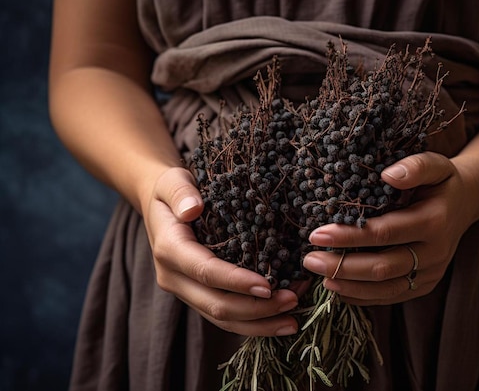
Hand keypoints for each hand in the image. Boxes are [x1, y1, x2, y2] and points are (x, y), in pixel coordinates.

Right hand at [141, 167, 299, 335]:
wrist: (160, 205)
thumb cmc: (172, 189)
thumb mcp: (172, 181)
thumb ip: (180, 192)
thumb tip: (192, 208)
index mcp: (169, 249)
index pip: (205, 272)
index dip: (236, 282)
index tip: (268, 286)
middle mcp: (173, 277)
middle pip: (216, 305)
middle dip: (256, 309)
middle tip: (293, 300)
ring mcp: (184, 291)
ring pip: (221, 319)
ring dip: (258, 323)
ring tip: (292, 319)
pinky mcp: (197, 296)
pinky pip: (224, 317)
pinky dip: (253, 322)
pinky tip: (280, 319)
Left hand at [302, 152, 476, 305]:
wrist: (466, 204)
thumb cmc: (441, 182)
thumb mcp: (435, 165)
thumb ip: (415, 167)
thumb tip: (387, 175)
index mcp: (433, 221)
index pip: (384, 233)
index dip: (348, 236)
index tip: (316, 233)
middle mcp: (434, 252)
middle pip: (381, 266)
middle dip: (341, 266)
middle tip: (308, 260)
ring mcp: (430, 273)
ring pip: (384, 288)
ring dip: (348, 285)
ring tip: (319, 276)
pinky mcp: (424, 285)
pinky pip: (390, 296)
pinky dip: (362, 296)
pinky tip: (339, 287)